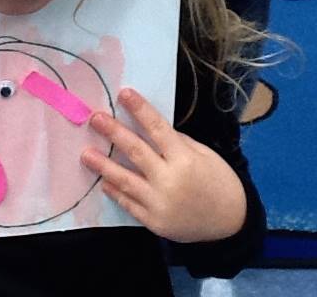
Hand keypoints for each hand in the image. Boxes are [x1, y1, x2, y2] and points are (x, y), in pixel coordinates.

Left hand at [80, 88, 245, 242]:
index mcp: (185, 159)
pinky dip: (115, 192)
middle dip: (113, 132)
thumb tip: (150, 128)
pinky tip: (103, 182)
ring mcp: (159, 203)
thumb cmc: (219, 181)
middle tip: (95, 118)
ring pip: (125, 180)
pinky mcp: (154, 222)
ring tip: (85, 153)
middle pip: (136, 151)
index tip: (124, 93)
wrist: (230, 222)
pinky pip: (129, 204)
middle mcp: (170, 180)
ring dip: (103, 165)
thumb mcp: (204, 155)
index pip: (157, 128)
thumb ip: (177, 143)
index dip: (140, 109)